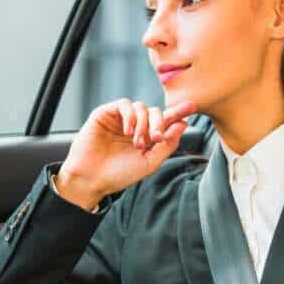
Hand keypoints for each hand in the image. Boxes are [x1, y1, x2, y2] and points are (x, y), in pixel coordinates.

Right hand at [55, 99, 198, 209]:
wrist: (91, 179)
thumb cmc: (118, 175)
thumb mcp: (149, 163)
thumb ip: (167, 145)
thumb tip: (182, 125)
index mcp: (146, 138)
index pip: (166, 122)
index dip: (179, 113)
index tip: (192, 107)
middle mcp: (135, 127)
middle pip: (155, 112)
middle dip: (159, 123)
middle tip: (156, 138)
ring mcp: (120, 120)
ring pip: (141, 107)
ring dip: (144, 123)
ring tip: (137, 142)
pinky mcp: (105, 114)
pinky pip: (124, 104)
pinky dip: (130, 116)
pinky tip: (128, 131)